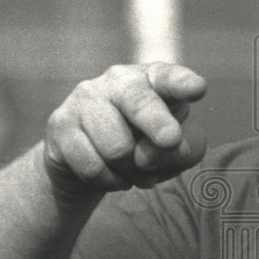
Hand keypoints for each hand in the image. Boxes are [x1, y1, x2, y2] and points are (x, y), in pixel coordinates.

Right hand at [43, 62, 207, 197]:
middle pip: (141, 104)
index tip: (197, 89)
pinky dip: (110, 180)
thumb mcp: (178, 149)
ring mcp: (86, 98)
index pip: (169, 78)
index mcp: (154, 79)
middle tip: (170, 141)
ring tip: (134, 169)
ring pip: (117, 148)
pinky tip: (113, 174)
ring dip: (133, 171)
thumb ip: (183, 149)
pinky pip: (93, 166)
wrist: (92, 160)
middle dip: (157, 124)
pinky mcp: (61, 123)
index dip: (183, 83)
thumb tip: (153, 154)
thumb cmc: (147, 147)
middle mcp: (119, 80)